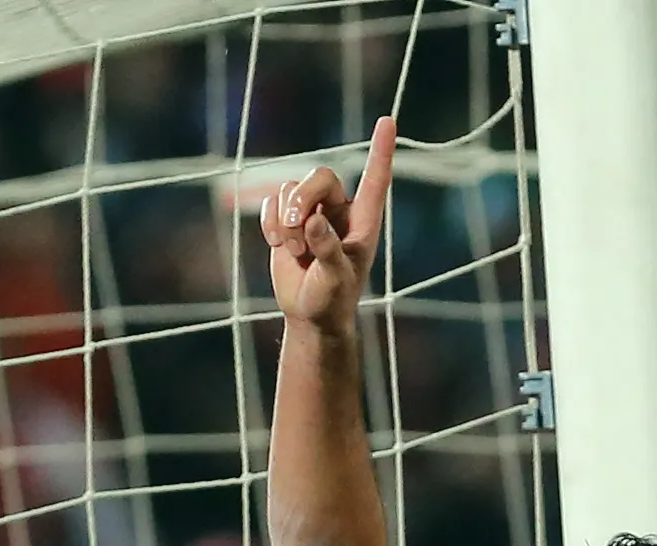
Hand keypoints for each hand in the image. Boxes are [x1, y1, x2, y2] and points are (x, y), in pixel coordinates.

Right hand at [264, 116, 396, 335]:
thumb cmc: (333, 299)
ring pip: (291, 189)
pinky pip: (271, 201)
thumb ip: (328, 250)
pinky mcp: (286, 219)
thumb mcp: (335, 278)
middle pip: (319, 176)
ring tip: (293, 250)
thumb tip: (314, 222)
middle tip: (293, 230)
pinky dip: (269, 222)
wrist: (309, 314)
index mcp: (363, 221)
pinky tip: (277, 245)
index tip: (387, 121)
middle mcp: (339, 210)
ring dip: (284, 220)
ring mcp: (312, 212)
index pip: (375, 179)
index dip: (381, 150)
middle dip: (301, 199)